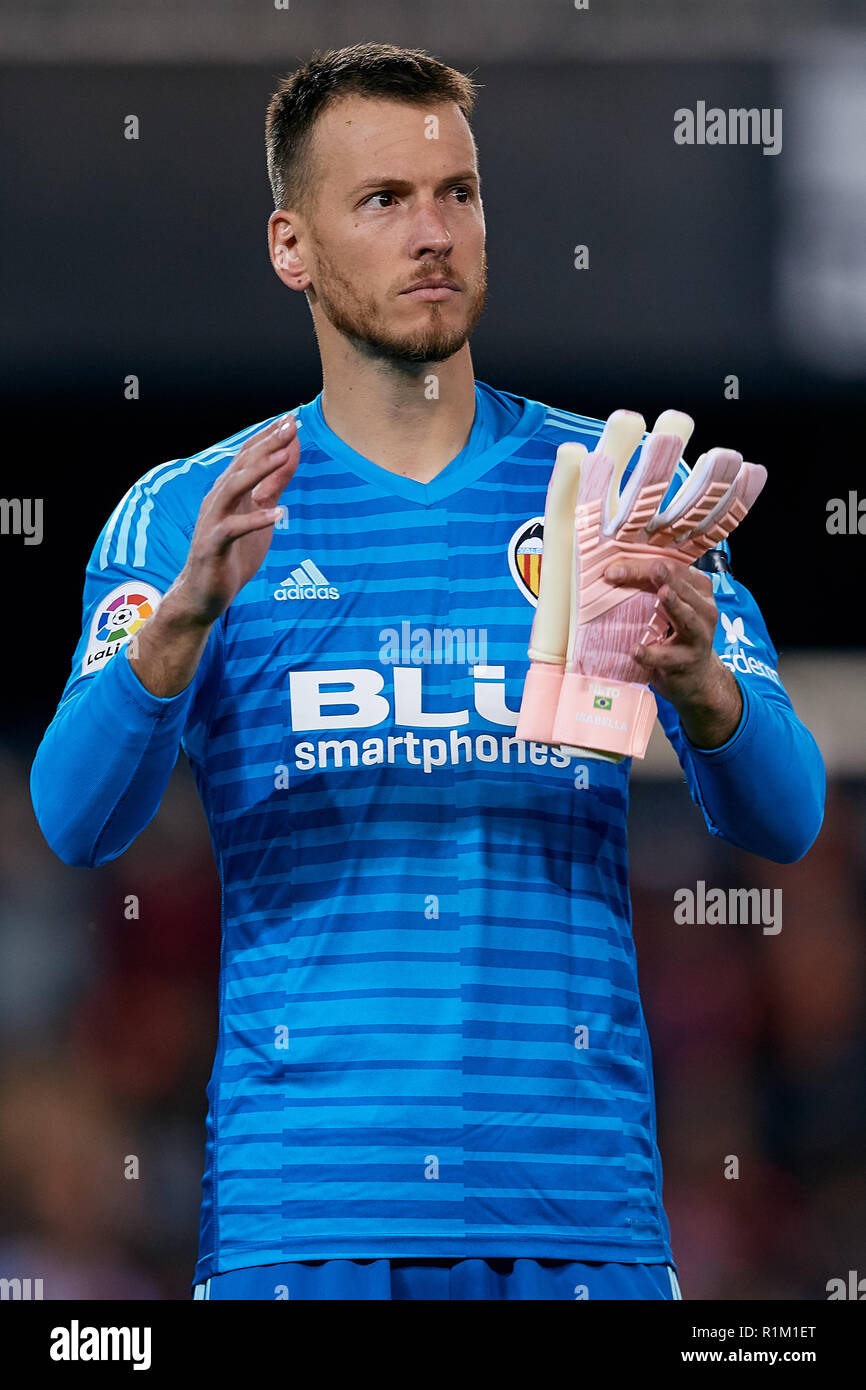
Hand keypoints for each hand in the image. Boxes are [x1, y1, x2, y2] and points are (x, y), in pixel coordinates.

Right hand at [171, 412, 299, 626]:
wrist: (203, 593)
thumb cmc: (233, 553)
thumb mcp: (261, 513)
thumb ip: (274, 484)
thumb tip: (290, 453)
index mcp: (229, 490)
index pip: (249, 455)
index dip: (269, 436)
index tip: (293, 417)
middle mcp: (218, 499)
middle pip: (242, 464)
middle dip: (267, 443)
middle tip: (291, 424)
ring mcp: (213, 521)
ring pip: (234, 487)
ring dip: (259, 471)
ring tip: (283, 456)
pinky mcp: (213, 545)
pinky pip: (234, 529)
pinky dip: (255, 520)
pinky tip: (277, 515)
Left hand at [606, 556, 742, 745]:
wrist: (696, 678)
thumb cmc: (678, 636)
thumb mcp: (671, 607)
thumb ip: (652, 587)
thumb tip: (613, 569)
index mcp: (699, 589)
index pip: (672, 567)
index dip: (642, 564)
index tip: (612, 567)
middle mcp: (704, 609)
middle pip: (676, 586)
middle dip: (650, 575)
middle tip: (625, 569)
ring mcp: (699, 636)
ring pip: (687, 616)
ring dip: (674, 605)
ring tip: (662, 594)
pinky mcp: (686, 661)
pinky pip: (666, 657)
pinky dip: (650, 653)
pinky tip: (636, 650)